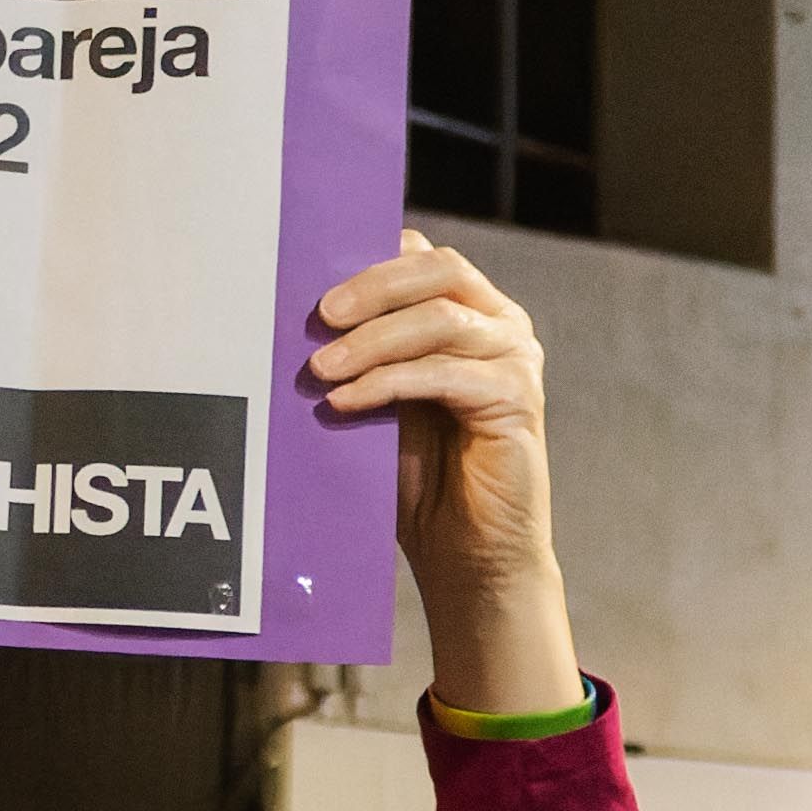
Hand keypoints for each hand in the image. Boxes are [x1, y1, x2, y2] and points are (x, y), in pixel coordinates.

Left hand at [310, 232, 575, 716]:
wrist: (467, 554)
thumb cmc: (416, 477)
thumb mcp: (377, 401)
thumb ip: (358, 354)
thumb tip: (295, 317)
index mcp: (465, 310)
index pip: (419, 256)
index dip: (367, 261)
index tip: (308, 282)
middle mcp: (498, 322)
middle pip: (438, 270)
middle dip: (372, 286)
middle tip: (318, 315)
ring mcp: (513, 357)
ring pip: (439, 319)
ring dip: (371, 341)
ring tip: (319, 369)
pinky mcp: (517, 398)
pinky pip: (445, 374)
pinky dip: (388, 382)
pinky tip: (346, 401)